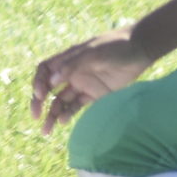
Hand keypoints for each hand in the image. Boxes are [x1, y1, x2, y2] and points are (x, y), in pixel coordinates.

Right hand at [30, 29, 153, 133]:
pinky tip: (63, 121)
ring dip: (52, 114)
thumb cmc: (116, 46)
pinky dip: (68, 114)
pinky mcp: (95, 95)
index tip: (40, 95)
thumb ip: (73, 66)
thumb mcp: (94, 53)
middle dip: (39, 103)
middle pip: (49, 89)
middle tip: (36, 116)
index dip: (38, 83)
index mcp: (68, 59)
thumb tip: (51, 81)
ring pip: (61, 102)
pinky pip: (76, 107)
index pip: (44, 71)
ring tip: (46, 130)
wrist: (141, 49)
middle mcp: (72, 72)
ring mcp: (83, 84)